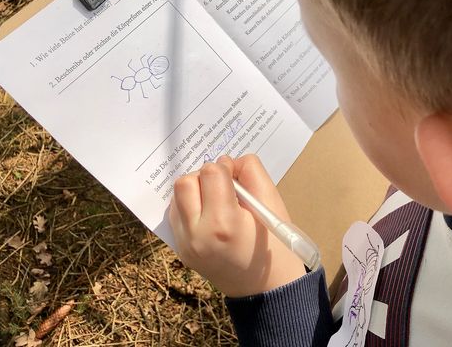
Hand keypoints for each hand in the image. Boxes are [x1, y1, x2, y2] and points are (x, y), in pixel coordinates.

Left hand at [169, 154, 306, 296]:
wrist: (267, 290)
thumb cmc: (275, 246)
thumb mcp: (272, 204)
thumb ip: (252, 173)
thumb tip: (230, 161)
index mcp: (223, 223)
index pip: (210, 173)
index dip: (226, 168)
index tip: (237, 177)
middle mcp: (197, 235)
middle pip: (185, 183)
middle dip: (205, 177)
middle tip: (224, 186)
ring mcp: (185, 246)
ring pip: (176, 197)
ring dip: (194, 190)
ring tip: (215, 199)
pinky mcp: (181, 251)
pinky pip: (176, 215)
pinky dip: (190, 206)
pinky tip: (208, 213)